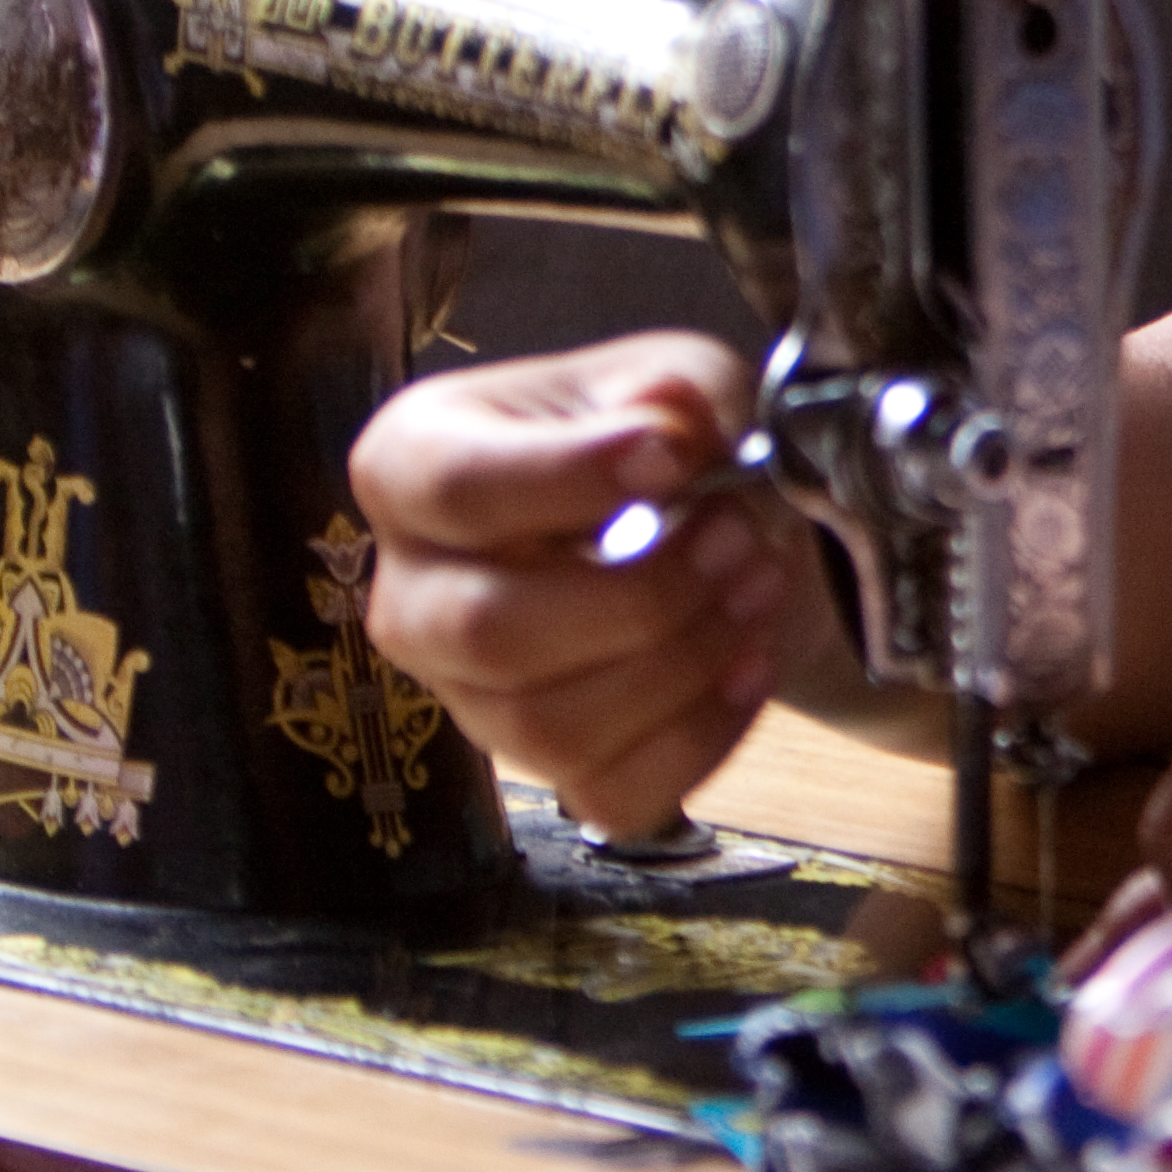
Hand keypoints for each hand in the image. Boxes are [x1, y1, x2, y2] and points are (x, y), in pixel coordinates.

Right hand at [351, 331, 830, 840]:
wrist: (721, 529)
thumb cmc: (666, 444)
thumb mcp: (681, 377)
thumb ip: (676, 392)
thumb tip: (663, 416)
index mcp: (414, 463)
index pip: (455, 488)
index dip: (567, 479)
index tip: (672, 457)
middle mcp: (415, 590)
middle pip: (489, 630)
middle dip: (640, 593)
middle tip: (737, 536)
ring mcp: (468, 694)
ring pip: (548, 726)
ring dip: (681, 662)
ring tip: (758, 584)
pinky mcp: (540, 768)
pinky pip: (609, 794)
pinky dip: (702, 735)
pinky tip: (751, 664)